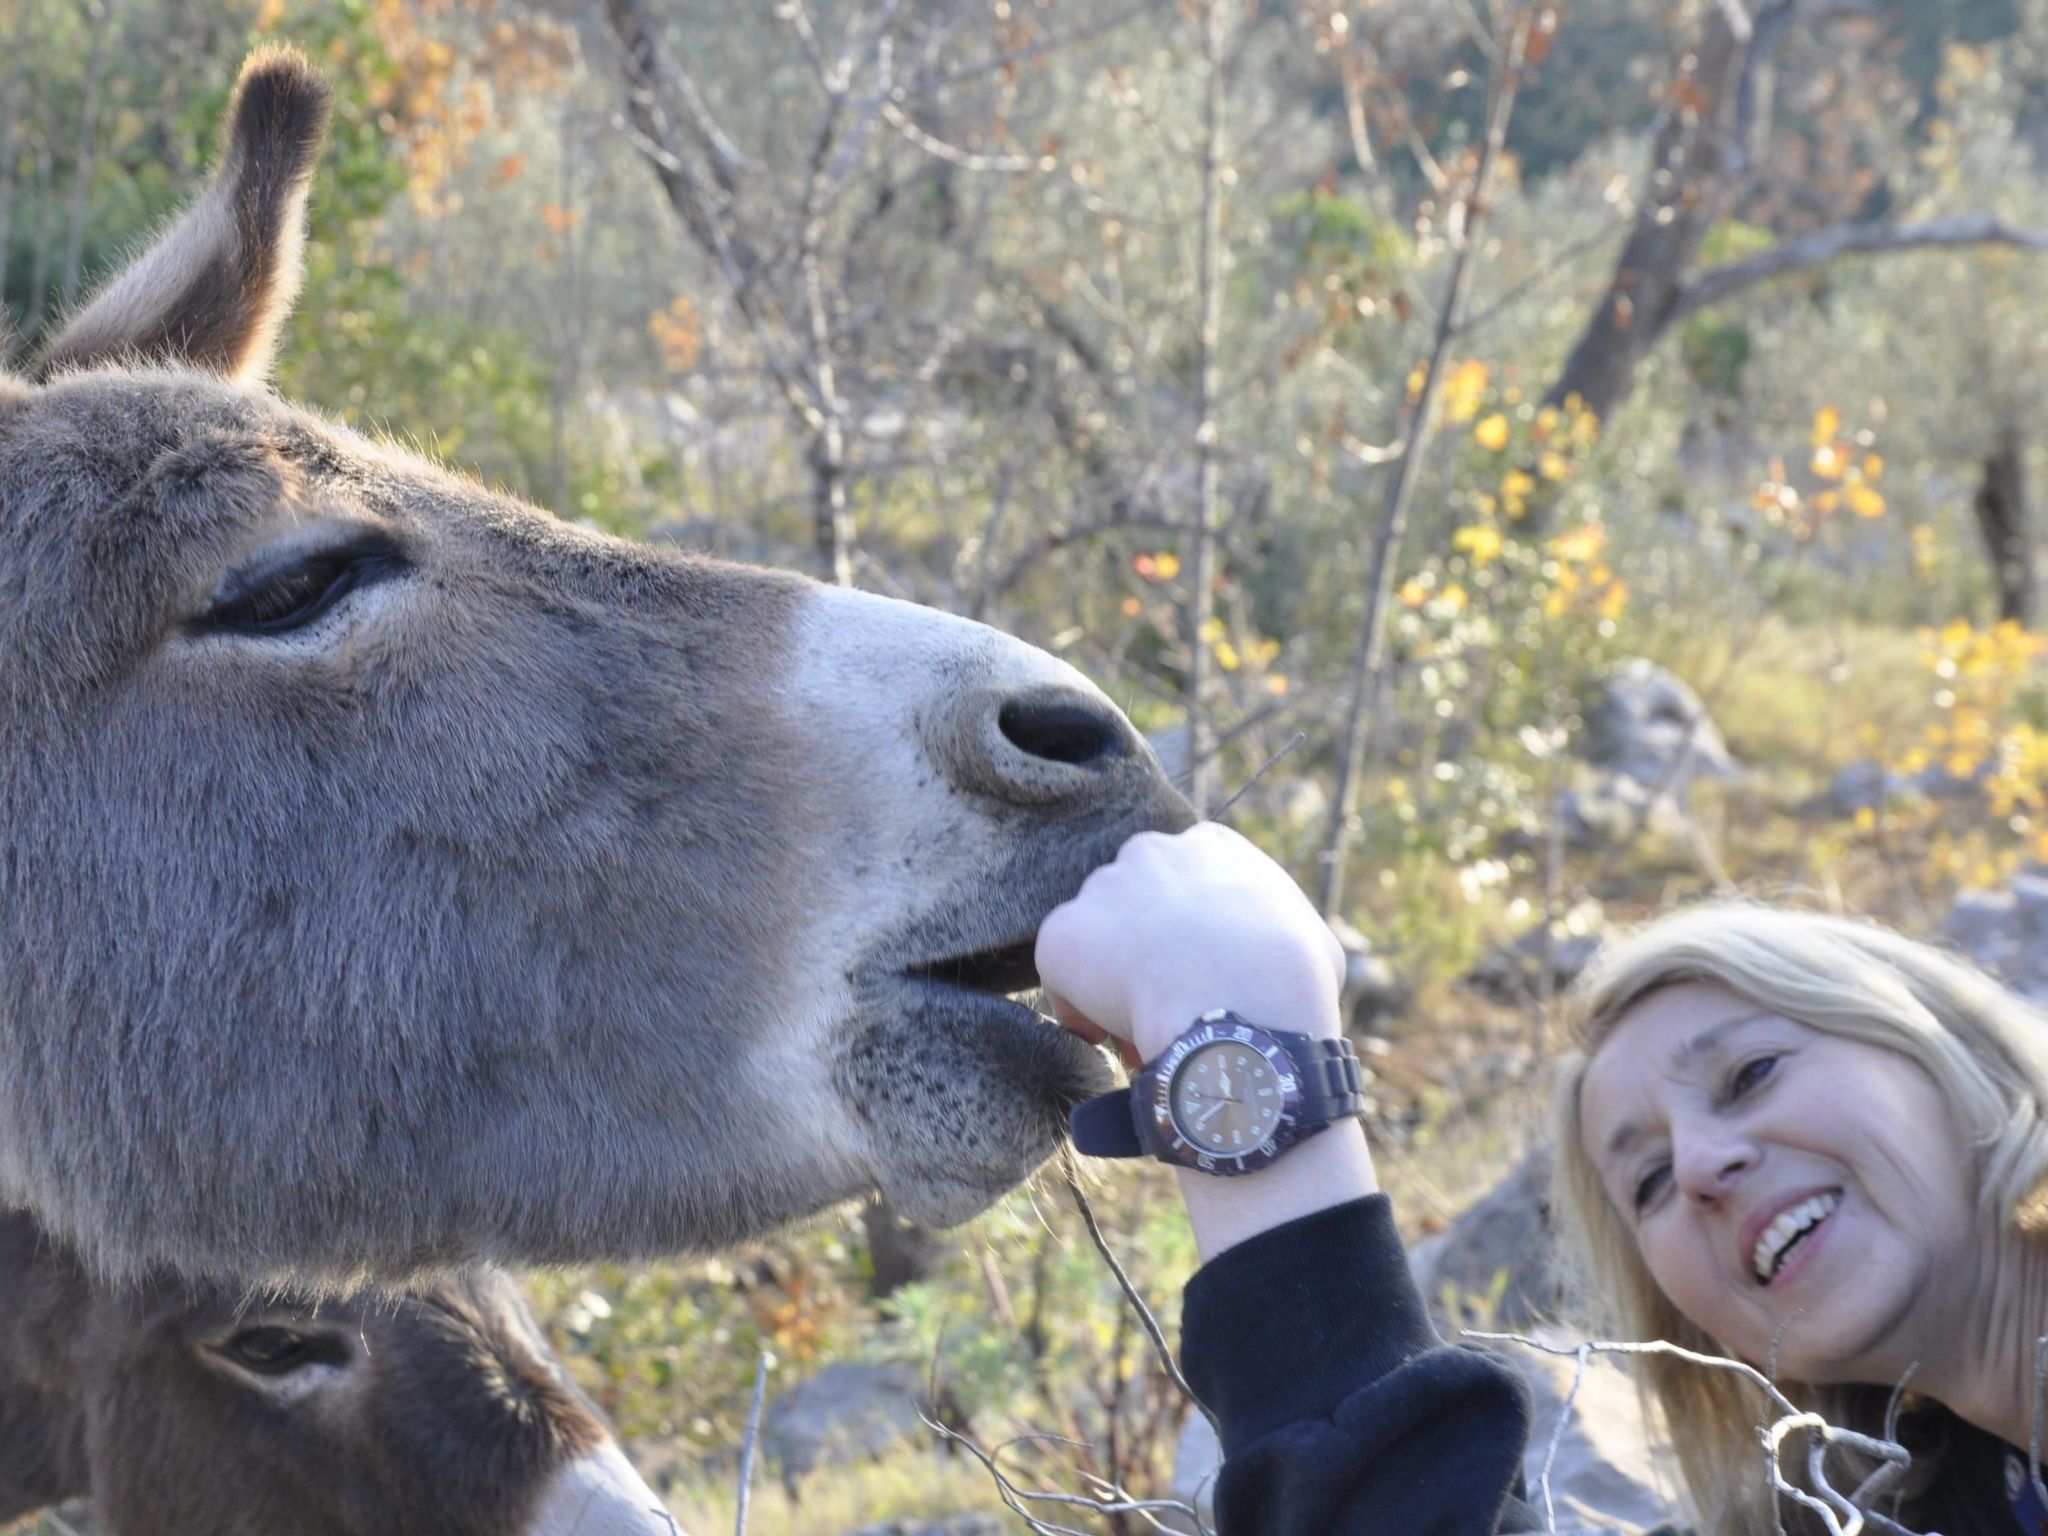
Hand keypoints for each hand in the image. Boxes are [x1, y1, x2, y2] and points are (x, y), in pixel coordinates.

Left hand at [1034, 823, 1345, 1065]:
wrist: (1240, 1004)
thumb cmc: (1290, 980)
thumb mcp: (1312, 940)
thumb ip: (1281, 933)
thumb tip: (1286, 958)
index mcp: (1211, 846)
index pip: (1187, 882)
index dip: (1190, 935)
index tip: (1199, 975)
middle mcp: (1149, 851)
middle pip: (1138, 906)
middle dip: (1148, 952)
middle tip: (1170, 1005)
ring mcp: (1101, 887)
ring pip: (1099, 941)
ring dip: (1113, 980)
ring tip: (1146, 1028)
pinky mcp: (1063, 933)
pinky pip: (1062, 975)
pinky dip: (1078, 1007)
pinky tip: (1110, 1036)